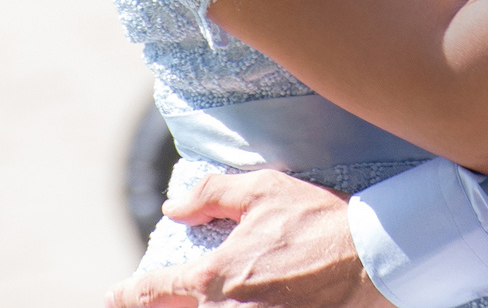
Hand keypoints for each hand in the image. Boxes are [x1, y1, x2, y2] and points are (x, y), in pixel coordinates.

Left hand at [104, 170, 391, 307]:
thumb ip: (211, 195)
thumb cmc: (318, 220)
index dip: (128, 295)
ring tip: (186, 304)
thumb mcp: (263, 191)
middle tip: (134, 302)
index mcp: (216, 279)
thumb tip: (173, 207)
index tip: (113, 295)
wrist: (374, 260)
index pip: (155, 292)